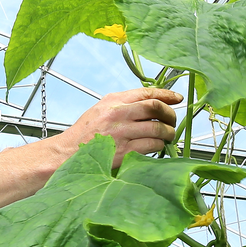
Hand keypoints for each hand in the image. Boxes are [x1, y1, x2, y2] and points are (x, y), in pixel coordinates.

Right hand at [55, 87, 181, 165]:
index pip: (147, 92)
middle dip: (170, 114)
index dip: (166, 95)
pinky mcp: (125, 151)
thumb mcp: (101, 110)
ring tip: (168, 136)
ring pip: (158, 128)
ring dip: (168, 133)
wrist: (68, 154)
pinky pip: (152, 145)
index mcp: (114, 101)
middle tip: (172, 121)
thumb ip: (123, 104)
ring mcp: (122, 133)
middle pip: (156, 107)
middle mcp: (118, 114)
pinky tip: (156, 147)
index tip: (177, 98)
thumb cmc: (86, 133)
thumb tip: (152, 104)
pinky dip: (159, 146)